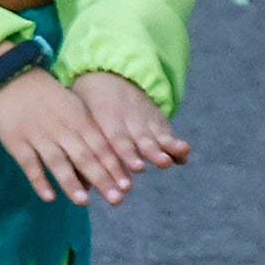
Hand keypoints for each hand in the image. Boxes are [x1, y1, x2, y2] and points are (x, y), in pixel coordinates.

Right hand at [0, 63, 146, 203]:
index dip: (114, 167)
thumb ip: (90, 132)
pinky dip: (39, 181)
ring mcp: (38, 136)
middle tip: (116, 200)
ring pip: (58, 163)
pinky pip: (30, 164)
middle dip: (102, 179)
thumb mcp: (76, 108)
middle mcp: (62, 130)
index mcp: (78, 120)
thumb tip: (109, 160)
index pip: (100, 147)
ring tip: (83, 202)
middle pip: (84, 158)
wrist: (14, 78)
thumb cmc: (51, 98)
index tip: (128, 186)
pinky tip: (49, 197)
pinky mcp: (17, 142)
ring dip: (71, 183)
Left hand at [64, 68, 187, 183]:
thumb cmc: (88, 107)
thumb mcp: (80, 120)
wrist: (109, 77)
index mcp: (104, 118)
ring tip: (172, 159)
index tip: (134, 170)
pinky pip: (167, 134)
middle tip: (152, 166)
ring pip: (154, 136)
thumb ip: (83, 151)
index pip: (114, 139)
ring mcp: (144, 120)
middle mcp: (127, 119)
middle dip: (144, 155)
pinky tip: (184, 154)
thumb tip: (81, 186)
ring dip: (163, 149)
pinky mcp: (158, 122)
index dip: (124, 155)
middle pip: (137, 139)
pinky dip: (175, 145)